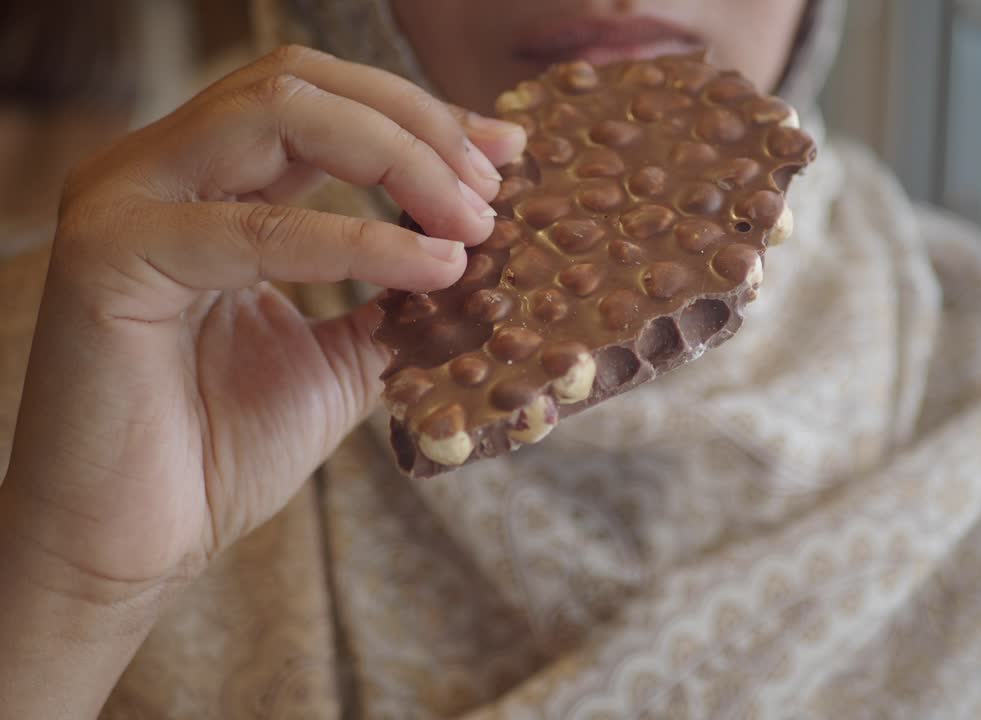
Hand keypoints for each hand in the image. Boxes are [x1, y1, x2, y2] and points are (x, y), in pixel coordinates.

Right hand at [0, 45, 523, 714]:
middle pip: (300, 84)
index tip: (508, 151)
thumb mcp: (340, 358)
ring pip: (276, 114)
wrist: (133, 543)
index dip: (420, 117)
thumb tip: (484, 253)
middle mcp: (156, 171)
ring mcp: (125, 201)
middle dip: (416, 127)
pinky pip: (259, 228)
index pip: (319, 102)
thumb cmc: (222, 450)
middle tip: (494, 186)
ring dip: (398, 159)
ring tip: (473, 221)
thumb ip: (395, 296)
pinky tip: (435, 268)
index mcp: (202, 182)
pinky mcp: (112, 256)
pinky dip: (362, 241)